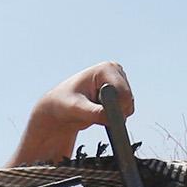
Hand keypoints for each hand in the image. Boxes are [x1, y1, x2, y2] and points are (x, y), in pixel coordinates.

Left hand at [13, 62, 133, 164]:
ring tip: (94, 111)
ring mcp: (118, 82)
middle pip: (127, 100)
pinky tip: (99, 112)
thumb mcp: (77, 109)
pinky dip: (114, 116)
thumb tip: (110, 117)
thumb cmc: (63, 104)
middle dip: (114, 112)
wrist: (59, 109)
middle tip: (93, 112)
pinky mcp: (119, 92)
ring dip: (113, 115)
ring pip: (128, 107)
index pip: (123, 93)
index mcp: (107, 68)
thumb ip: (94, 113)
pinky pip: (125, 110)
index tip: (99, 114)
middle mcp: (116, 71)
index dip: (115, 108)